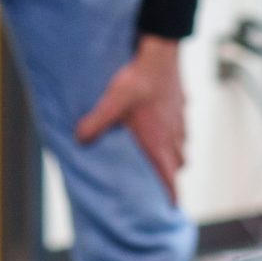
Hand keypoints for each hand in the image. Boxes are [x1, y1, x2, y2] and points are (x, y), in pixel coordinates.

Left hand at [75, 36, 186, 201]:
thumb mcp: (112, 102)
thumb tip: (78, 139)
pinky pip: (182, 125)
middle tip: (160, 178)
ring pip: (183, 146)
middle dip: (171, 174)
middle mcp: (174, 135)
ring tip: (160, 153)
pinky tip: (163, 121)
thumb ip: (95, 123)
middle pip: (179, 164)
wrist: (161, 52)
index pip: (170, 178)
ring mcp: (180, 120)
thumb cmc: (139, 79)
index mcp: (159, 142)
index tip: (171, 208)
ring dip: (174, 153)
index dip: (171, 195)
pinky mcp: (182, 105)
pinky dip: (175, 131)